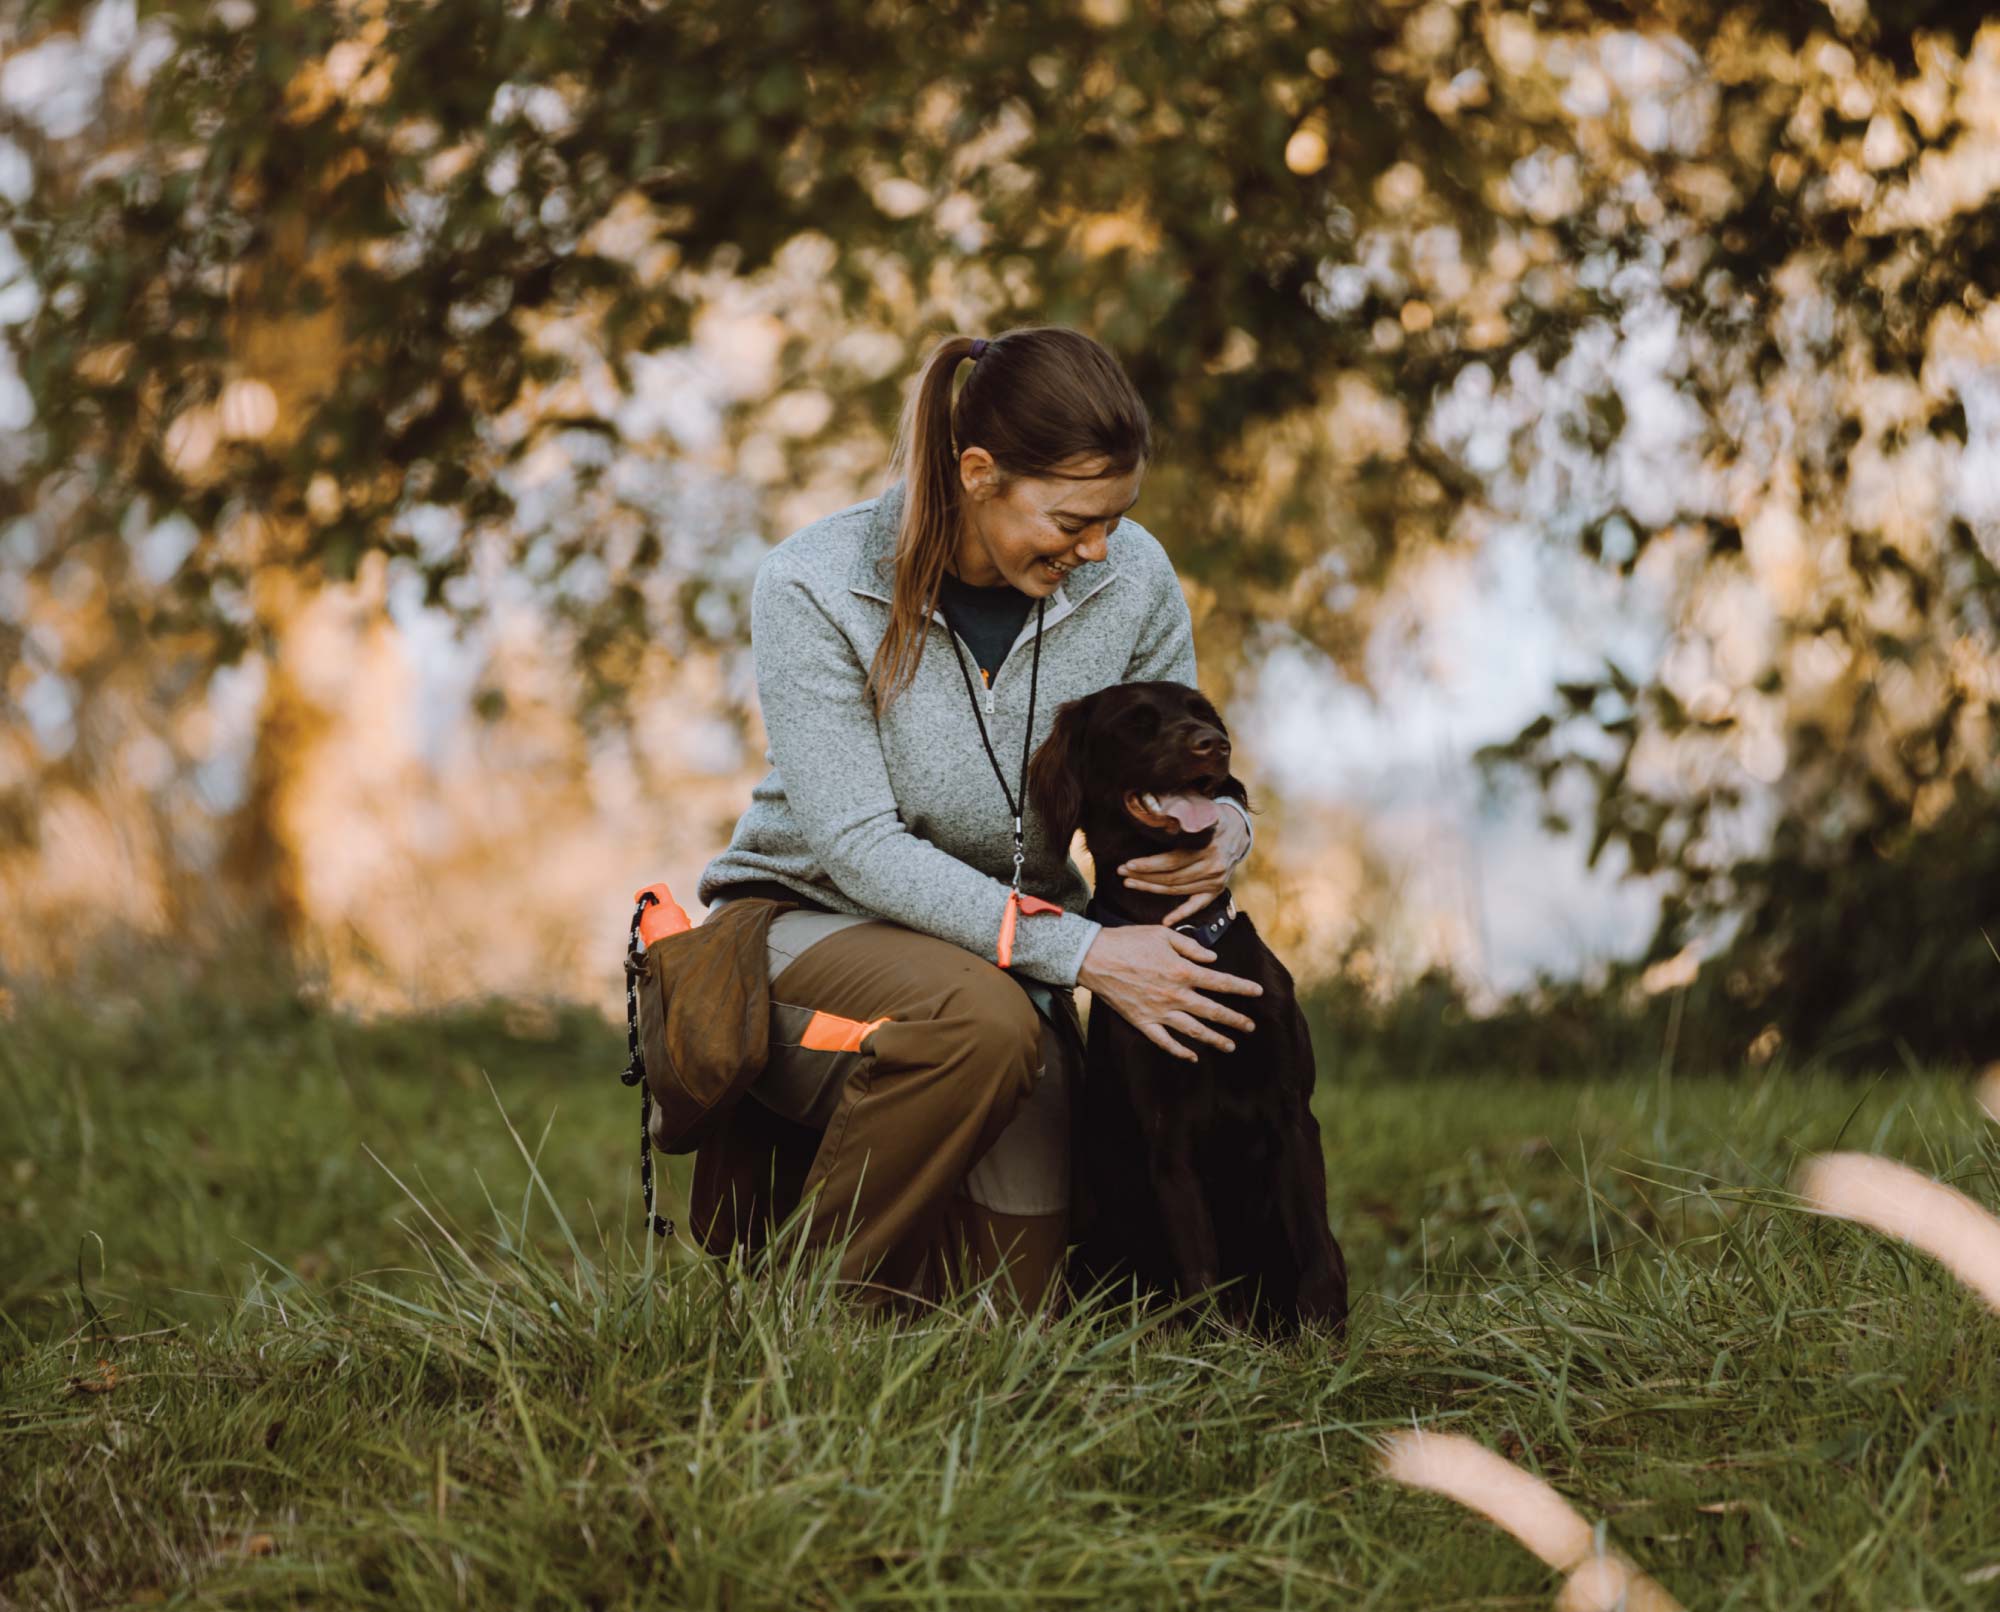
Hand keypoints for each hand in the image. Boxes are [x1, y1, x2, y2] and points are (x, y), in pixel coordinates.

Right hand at [1076, 923, 1262, 1063]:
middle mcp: (1176, 995)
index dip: (1241, 988)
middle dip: (1235, 1020)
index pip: (1221, 982)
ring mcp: (1160, 1011)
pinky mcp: (1143, 1021)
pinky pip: (1165, 1041)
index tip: (1257, 992)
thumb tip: (1213, 958)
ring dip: (1215, 1039)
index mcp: (1183, 971)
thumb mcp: (1163, 934)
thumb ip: (1191, 946)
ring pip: (1194, 1030)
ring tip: (1231, 1046)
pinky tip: (1193, 1057)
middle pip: (1213, 1011)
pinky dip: (1180, 1051)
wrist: (1095, 957)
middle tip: (1250, 1027)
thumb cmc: (1129, 941)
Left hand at [1115, 803, 1249, 927]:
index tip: (1127, 865)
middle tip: (1123, 874)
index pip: (1171, 861)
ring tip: (1131, 884)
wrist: (1238, 830)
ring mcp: (1216, 881)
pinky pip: (1197, 905)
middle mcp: (1213, 866)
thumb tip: (1154, 812)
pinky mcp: (1216, 890)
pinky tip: (1166, 921)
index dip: (1147, 865)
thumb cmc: (1211, 818)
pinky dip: (1182, 914)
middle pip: (1172, 877)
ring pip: (1178, 890)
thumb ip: (1180, 815)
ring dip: (1152, 889)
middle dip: (1144, 877)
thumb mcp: (1199, 811)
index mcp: (1207, 847)